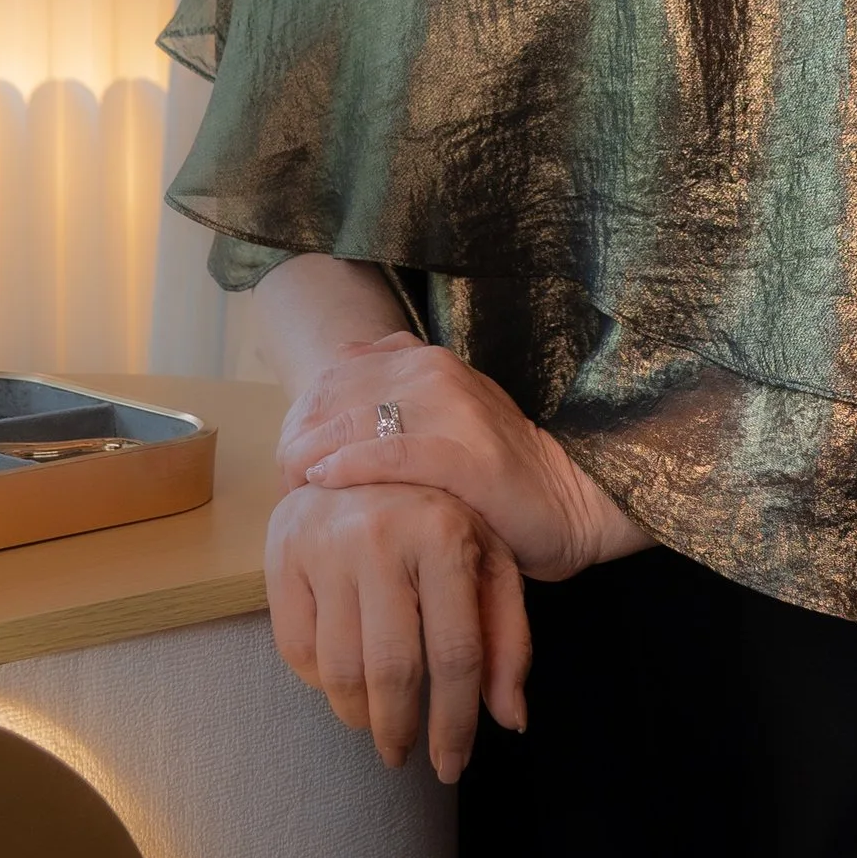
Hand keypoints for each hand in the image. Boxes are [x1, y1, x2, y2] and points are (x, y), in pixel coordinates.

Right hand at [264, 482, 529, 780]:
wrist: (373, 447)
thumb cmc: (446, 517)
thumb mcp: (491, 563)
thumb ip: (507, 640)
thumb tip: (512, 720)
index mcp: (445, 534)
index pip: (455, 654)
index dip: (455, 722)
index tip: (450, 766)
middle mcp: (381, 534)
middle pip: (392, 667)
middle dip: (398, 729)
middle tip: (401, 755)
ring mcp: (325, 540)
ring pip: (338, 666)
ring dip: (356, 713)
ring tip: (372, 721)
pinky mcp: (282, 548)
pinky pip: (295, 645)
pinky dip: (317, 681)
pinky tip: (340, 681)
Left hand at [278, 334, 645, 581]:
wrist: (572, 500)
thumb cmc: (498, 469)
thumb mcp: (444, 412)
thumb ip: (395, 385)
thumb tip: (342, 357)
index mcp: (427, 359)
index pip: (333, 377)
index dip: (299, 417)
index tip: (287, 458)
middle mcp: (437, 373)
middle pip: (334, 399)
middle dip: (297, 441)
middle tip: (284, 484)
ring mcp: (455, 412)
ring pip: (355, 423)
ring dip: (310, 457)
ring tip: (294, 489)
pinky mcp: (468, 457)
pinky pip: (392, 454)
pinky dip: (350, 466)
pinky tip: (324, 483)